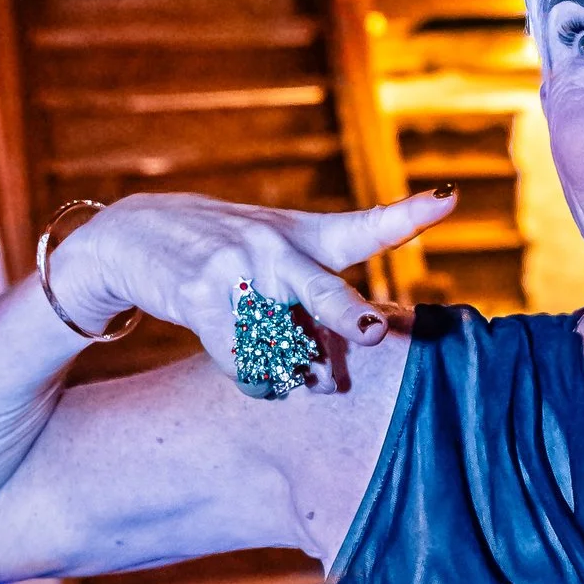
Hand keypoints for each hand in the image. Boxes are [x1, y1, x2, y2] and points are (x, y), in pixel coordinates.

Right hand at [55, 188, 454, 385]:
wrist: (138, 236)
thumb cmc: (230, 250)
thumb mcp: (282, 245)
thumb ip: (325, 288)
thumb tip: (354, 352)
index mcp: (308, 237)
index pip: (367, 226)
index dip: (409, 215)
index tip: (446, 201)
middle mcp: (277, 249)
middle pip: (324, 292)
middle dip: (348, 316)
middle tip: (368, 333)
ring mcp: (238, 272)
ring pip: (282, 345)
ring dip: (296, 375)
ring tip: (300, 382)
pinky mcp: (200, 298)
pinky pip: (241, 359)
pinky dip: (255, 380)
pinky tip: (258, 379)